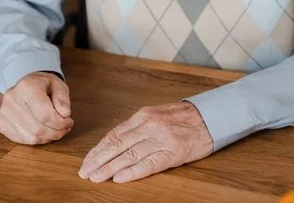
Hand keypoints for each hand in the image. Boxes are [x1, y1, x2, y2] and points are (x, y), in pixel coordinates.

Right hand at [0, 71, 73, 144]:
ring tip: (58, 130)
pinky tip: (45, 132)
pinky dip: (38, 140)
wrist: (26, 84)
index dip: (60, 122)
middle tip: (66, 128)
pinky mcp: (1, 124)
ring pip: (30, 137)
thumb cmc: (44, 85)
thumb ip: (62, 98)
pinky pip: (22, 140)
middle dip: (56, 132)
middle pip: (37, 128)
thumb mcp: (58, 84)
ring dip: (48, 138)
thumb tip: (65, 114)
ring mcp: (4, 113)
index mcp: (26, 86)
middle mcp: (11, 99)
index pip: (45, 114)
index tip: (69, 121)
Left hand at [78, 101, 212, 183]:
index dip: (98, 149)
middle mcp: (149, 125)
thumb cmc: (182, 118)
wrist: (209, 118)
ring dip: (109, 168)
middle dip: (98, 160)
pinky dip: (132, 172)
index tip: (87, 161)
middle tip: (84, 172)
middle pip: (117, 145)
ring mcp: (160, 139)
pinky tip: (120, 178)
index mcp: (143, 115)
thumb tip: (115, 142)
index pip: (114, 134)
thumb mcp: (157, 114)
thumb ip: (137, 126)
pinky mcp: (172, 152)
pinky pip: (148, 164)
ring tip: (96, 177)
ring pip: (128, 155)